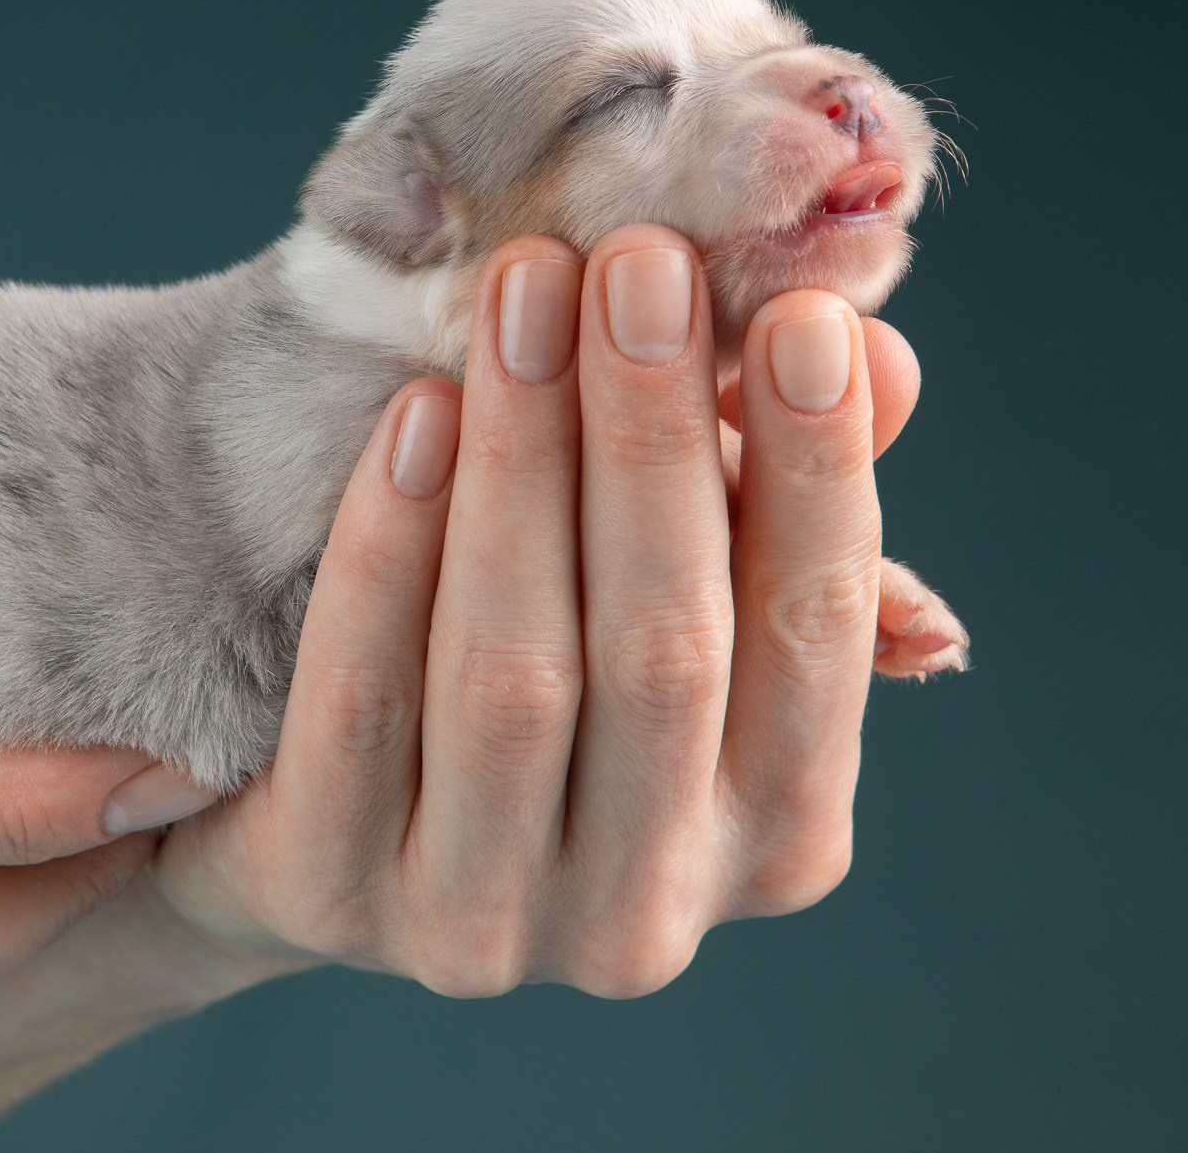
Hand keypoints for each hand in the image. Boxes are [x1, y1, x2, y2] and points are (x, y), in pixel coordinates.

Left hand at [149, 226, 941, 990]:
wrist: (308, 819)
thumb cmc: (540, 662)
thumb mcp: (667, 581)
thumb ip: (770, 488)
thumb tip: (879, 357)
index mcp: (776, 837)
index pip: (813, 640)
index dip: (816, 476)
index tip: (802, 315)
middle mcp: (649, 915)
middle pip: (665, 653)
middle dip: (654, 438)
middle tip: (637, 261)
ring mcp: (485, 925)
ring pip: (516, 676)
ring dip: (525, 464)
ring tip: (523, 293)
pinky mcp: (332, 894)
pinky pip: (363, 702)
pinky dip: (391, 548)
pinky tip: (415, 416)